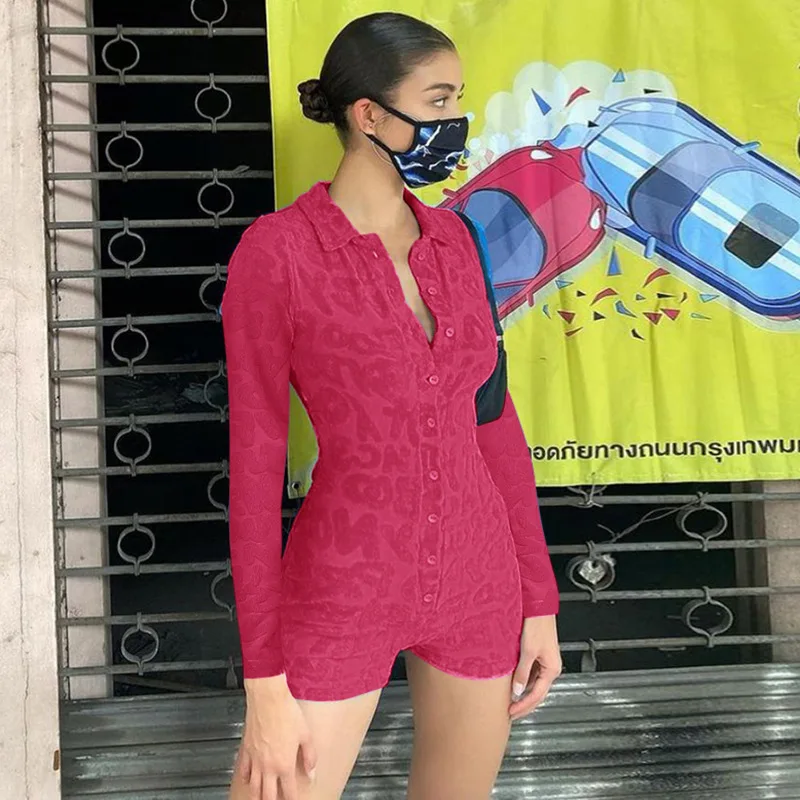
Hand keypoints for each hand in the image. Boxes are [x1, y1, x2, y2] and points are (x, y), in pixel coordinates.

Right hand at [234, 674, 316, 799]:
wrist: (268, 698)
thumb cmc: (287, 712)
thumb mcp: (306, 734)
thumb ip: (310, 756)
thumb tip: (312, 772)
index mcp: (284, 764)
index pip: (289, 791)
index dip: (292, 799)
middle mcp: (268, 766)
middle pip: (268, 795)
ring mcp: (255, 759)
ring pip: (253, 787)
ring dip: (257, 796)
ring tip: (260, 799)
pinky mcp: (246, 750)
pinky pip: (243, 770)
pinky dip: (245, 778)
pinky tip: (247, 780)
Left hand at [508, 615, 561, 720]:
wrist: (538, 607)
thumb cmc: (537, 625)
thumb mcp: (528, 652)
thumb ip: (522, 673)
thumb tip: (517, 691)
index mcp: (551, 669)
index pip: (536, 696)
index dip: (523, 706)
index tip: (511, 712)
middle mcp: (550, 667)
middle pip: (536, 693)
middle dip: (524, 704)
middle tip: (510, 712)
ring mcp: (545, 661)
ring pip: (533, 683)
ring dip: (522, 693)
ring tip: (509, 700)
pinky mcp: (539, 654)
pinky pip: (531, 673)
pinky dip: (522, 680)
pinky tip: (512, 683)